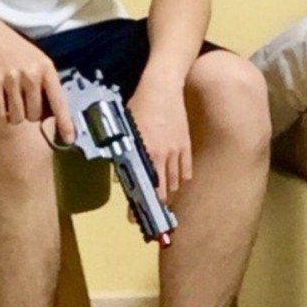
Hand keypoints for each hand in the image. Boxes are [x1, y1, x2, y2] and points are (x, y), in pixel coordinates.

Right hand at [0, 16, 72, 141]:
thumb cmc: (14, 49)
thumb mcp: (36, 60)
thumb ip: (45, 84)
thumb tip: (50, 114)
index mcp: (46, 69)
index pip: (58, 102)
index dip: (64, 123)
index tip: (68, 139)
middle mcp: (31, 74)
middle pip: (35, 115)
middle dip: (28, 114)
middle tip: (21, 101)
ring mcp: (12, 79)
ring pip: (17, 116)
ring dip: (13, 114)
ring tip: (9, 99)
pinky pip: (0, 112)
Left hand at [128, 67, 192, 212]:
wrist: (164, 88)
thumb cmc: (140, 105)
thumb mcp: (125, 129)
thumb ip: (123, 153)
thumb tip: (120, 174)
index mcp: (147, 153)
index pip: (144, 187)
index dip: (139, 206)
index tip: (134, 218)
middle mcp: (164, 156)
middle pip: (163, 191)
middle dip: (155, 206)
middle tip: (149, 214)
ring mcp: (178, 152)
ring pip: (176, 183)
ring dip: (168, 195)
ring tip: (161, 202)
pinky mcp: (186, 145)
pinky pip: (186, 170)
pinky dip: (181, 181)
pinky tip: (176, 185)